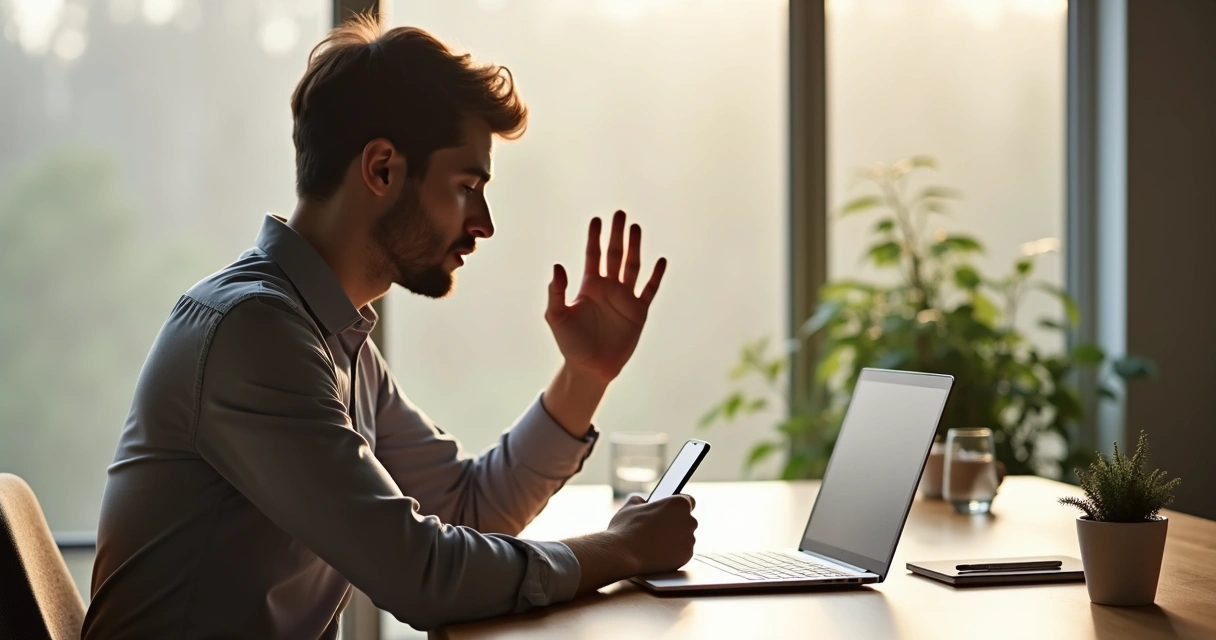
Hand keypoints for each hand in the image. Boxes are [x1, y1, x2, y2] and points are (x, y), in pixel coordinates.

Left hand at [546, 210, 666, 383]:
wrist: (590, 368)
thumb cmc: (570, 343)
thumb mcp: (556, 316)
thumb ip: (556, 292)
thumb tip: (557, 267)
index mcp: (589, 286)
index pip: (593, 256)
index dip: (594, 238)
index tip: (597, 220)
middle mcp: (608, 288)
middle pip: (614, 255)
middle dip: (617, 235)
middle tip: (620, 213)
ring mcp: (624, 298)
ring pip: (632, 267)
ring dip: (634, 248)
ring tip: (636, 228)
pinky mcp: (638, 312)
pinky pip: (649, 290)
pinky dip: (655, 276)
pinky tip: (660, 261)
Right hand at [563, 494, 696, 594]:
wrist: (622, 554)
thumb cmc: (626, 528)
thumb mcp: (630, 506)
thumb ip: (640, 501)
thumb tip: (640, 501)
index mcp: (679, 503)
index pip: (688, 501)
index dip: (678, 507)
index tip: (670, 512)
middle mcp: (689, 520)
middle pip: (686, 521)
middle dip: (675, 525)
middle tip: (657, 530)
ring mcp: (689, 540)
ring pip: (685, 538)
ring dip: (674, 540)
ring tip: (654, 544)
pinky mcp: (686, 556)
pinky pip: (682, 553)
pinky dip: (673, 554)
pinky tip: (657, 553)